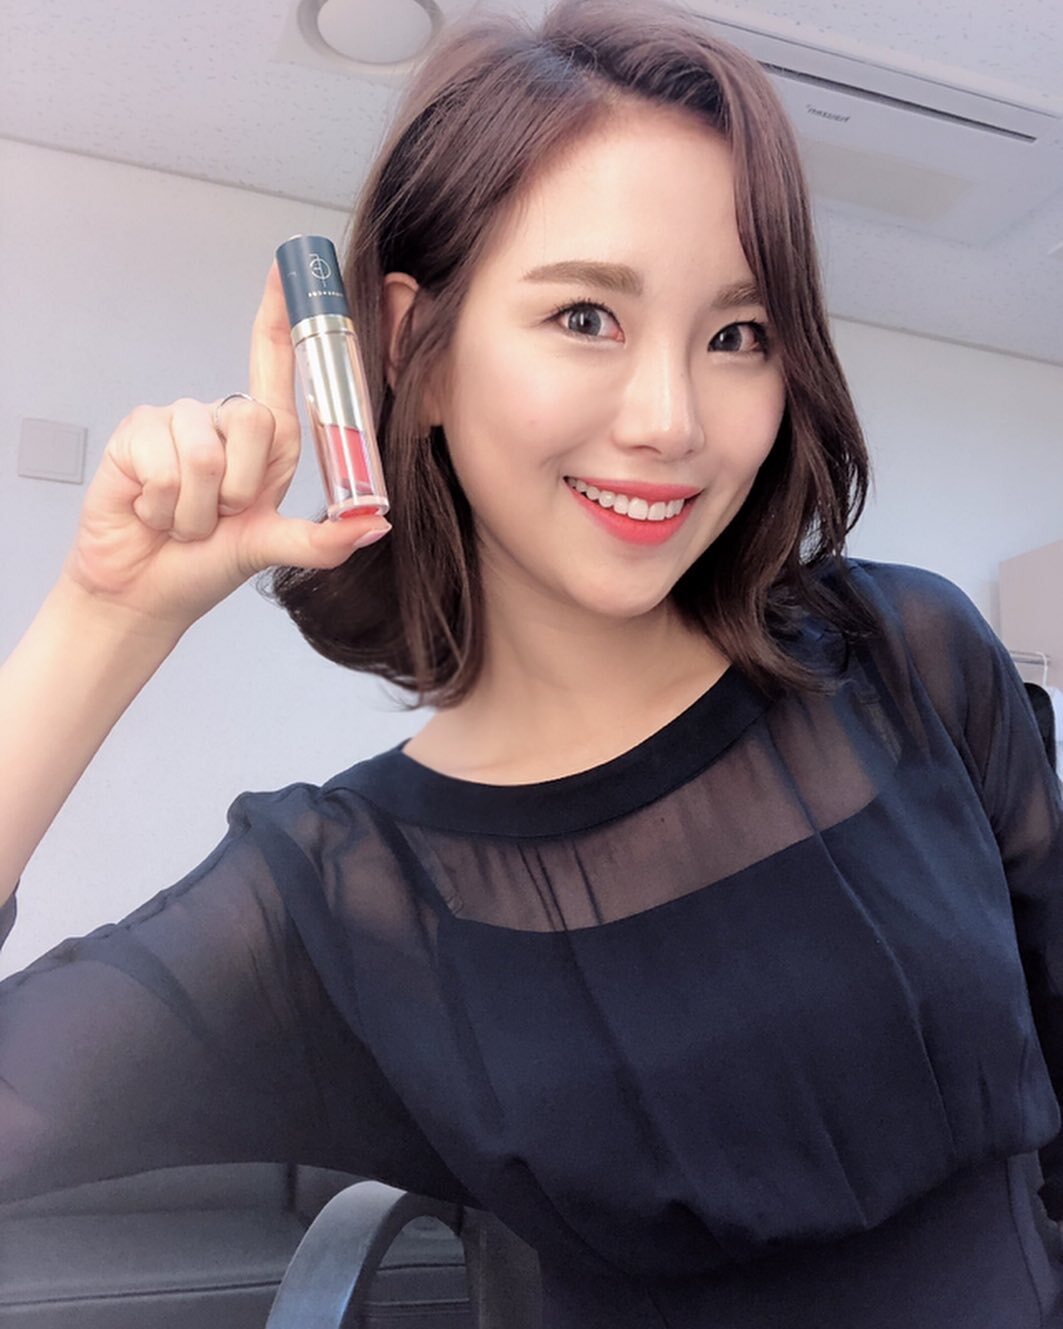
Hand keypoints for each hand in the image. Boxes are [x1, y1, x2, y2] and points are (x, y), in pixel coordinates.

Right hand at [59, 261, 390, 636]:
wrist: (144, 590)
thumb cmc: (206, 565)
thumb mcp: (273, 549)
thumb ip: (324, 540)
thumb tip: (376, 526)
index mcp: (268, 441)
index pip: (274, 365)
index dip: (280, 318)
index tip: (287, 270)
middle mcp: (224, 423)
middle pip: (253, 421)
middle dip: (239, 490)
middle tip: (219, 516)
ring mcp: (177, 423)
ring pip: (206, 454)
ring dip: (197, 508)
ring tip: (183, 519)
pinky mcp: (135, 434)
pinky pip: (163, 465)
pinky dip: (162, 506)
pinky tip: (152, 511)